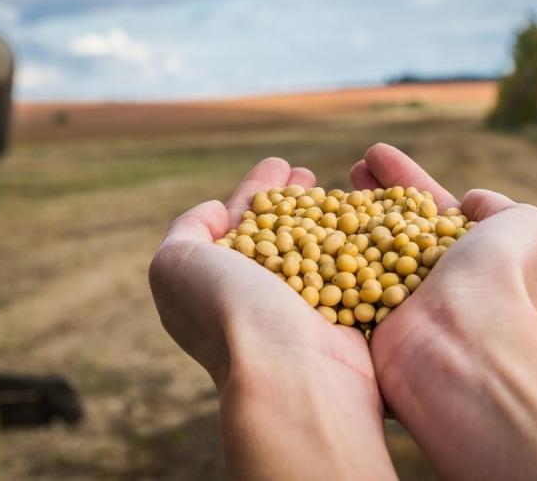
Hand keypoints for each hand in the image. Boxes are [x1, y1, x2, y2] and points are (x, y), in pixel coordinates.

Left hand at [150, 157, 395, 480]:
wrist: (291, 372)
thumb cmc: (228, 313)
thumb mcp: (175, 264)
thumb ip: (186, 230)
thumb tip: (218, 212)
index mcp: (216, 287)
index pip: (236, 226)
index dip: (255, 192)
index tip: (278, 165)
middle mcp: (257, 298)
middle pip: (276, 233)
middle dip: (290, 199)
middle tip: (306, 171)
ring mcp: (301, 307)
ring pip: (312, 247)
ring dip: (322, 214)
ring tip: (338, 186)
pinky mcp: (340, 315)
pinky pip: (344, 266)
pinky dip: (351, 240)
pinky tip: (361, 217)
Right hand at [351, 144, 536, 480]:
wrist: (465, 339)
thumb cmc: (501, 277)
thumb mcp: (529, 226)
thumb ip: (500, 207)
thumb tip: (470, 203)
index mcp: (473, 257)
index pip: (432, 208)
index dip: (405, 179)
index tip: (376, 154)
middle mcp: (437, 281)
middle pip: (397, 226)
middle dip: (375, 194)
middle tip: (353, 168)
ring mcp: (402, 302)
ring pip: (368, 251)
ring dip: (347, 219)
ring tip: (319, 189)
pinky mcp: (370, 321)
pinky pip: (344, 281)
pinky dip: (327, 255)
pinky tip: (308, 227)